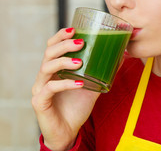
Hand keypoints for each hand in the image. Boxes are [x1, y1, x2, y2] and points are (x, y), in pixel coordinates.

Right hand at [32, 27, 99, 149]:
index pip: (52, 46)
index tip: (75, 29)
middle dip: (64, 45)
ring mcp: (39, 88)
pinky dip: (65, 84)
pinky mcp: (39, 102)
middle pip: (48, 53)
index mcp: (54, 69)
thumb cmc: (76, 107)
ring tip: (80, 62)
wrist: (68, 132)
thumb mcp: (92, 86)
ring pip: (46, 68)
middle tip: (81, 42)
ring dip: (64, 61)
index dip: (60, 36)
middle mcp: (44, 76)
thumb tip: (121, 55)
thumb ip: (102, 72)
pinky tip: (79, 83)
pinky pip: (50, 89)